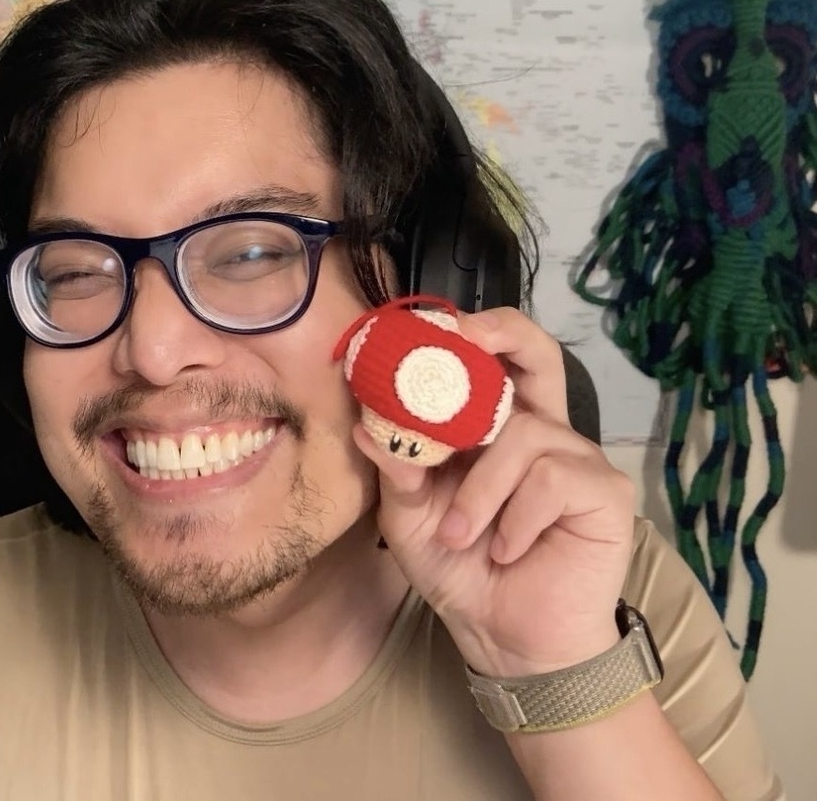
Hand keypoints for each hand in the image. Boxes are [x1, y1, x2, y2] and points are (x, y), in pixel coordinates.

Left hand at [353, 307, 635, 677]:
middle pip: (537, 353)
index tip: (427, 329)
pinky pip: (551, 479)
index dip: (466, 334)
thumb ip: (395, 470)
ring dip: (480, 491)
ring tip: (461, 536)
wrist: (505, 638)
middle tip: (465, 338)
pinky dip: (516, 518)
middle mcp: (537, 428)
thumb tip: (365, 424)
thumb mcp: (410, 518)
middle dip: (502, 333)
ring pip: (522, 433)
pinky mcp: (603, 490)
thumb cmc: (460, 568)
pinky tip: (506, 550)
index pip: (490, 362)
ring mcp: (575, 457)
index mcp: (491, 428)